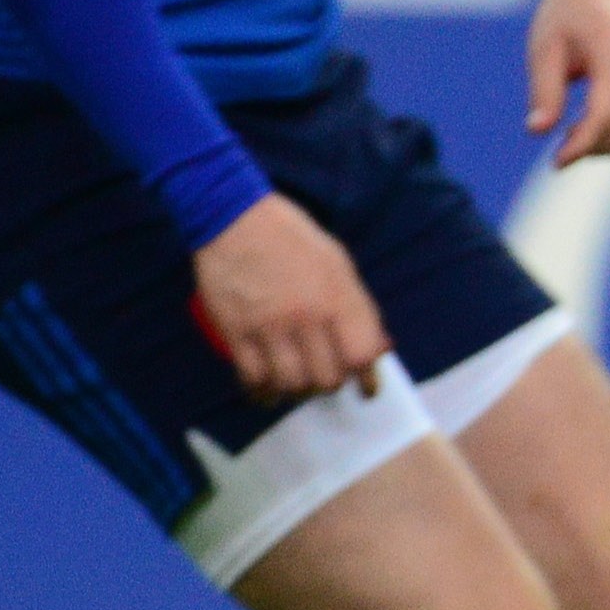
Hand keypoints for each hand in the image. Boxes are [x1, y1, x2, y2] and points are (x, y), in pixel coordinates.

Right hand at [192, 194, 390, 404]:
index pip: (361, 355)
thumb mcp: (338, 264)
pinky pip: (253, 377)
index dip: (367, 378)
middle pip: (326, 377)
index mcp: (337, 297)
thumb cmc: (293, 238)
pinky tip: (267, 391)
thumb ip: (355, 307)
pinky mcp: (235, 331)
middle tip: (324, 379)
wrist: (235, 219)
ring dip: (298, 391)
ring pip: (291, 383)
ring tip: (297, 385)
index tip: (367, 389)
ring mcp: (269, 326)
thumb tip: (373, 347)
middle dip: (329, 384)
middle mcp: (306, 316)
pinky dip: (262, 391)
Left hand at [526, 0, 609, 166]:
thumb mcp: (544, 48)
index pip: (604, 115)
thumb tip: (538, 131)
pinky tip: (609, 130)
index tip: (556, 162)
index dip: (580, 146)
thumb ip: (544, 91)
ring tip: (586, 130)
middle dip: (594, 148)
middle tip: (564, 136)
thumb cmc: (565, 16)